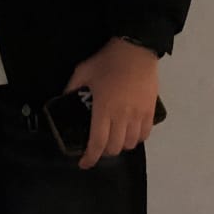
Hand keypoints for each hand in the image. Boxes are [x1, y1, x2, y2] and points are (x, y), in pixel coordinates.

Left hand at [61, 39, 158, 169]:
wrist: (135, 50)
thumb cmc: (107, 61)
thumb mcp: (83, 71)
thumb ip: (72, 88)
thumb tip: (63, 99)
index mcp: (103, 109)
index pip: (97, 143)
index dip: (90, 158)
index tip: (83, 163)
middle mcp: (122, 117)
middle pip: (114, 148)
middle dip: (104, 152)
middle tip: (98, 145)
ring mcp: (138, 115)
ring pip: (130, 144)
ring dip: (120, 145)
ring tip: (114, 138)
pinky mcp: (150, 111)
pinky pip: (145, 135)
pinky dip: (136, 139)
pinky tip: (130, 133)